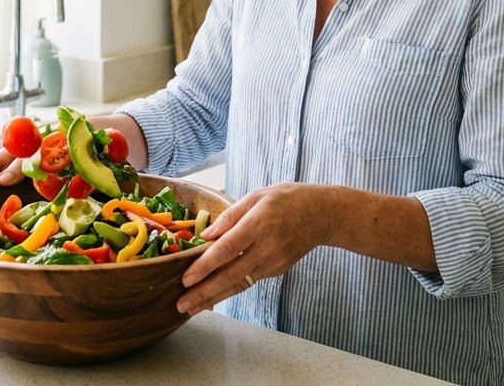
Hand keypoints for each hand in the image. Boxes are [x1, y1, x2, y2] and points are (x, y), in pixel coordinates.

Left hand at [176, 182, 337, 315]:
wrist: (323, 215)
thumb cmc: (287, 199)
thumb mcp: (257, 195)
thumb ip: (230, 216)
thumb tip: (206, 236)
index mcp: (258, 224)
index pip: (227, 249)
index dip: (205, 266)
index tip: (185, 279)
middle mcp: (266, 248)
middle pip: (230, 274)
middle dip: (204, 292)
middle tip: (181, 304)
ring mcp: (273, 262)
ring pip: (239, 284)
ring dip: (213, 298)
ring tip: (191, 309)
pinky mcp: (277, 271)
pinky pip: (248, 281)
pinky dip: (228, 290)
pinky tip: (211, 296)